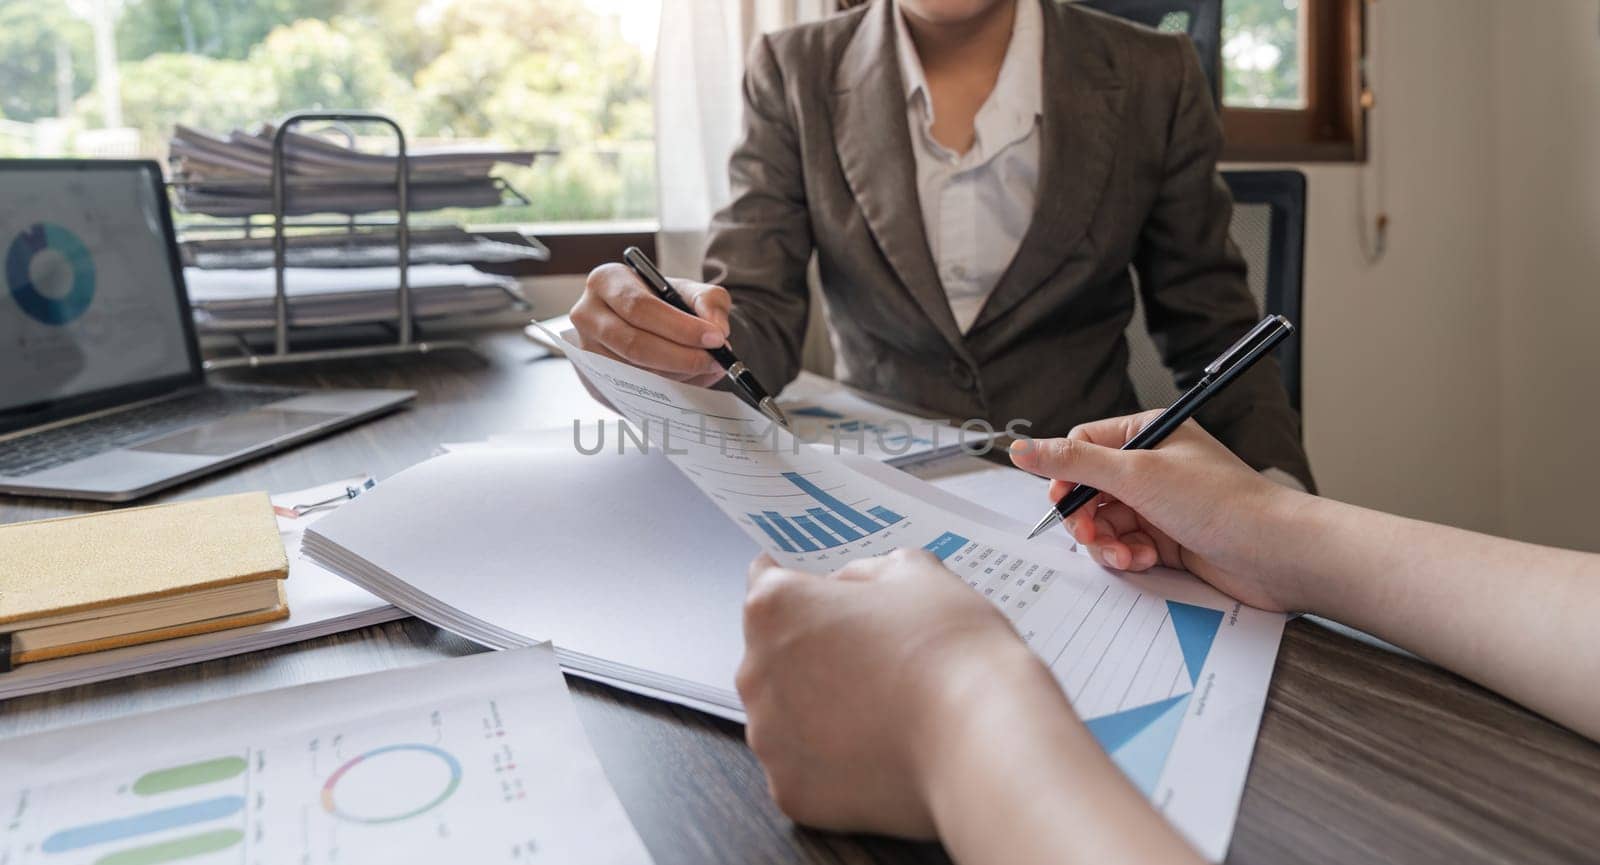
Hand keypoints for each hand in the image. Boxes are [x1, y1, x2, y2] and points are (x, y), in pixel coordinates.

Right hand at [570, 262, 732, 385]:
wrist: (647, 323)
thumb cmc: (664, 303)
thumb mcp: (689, 291)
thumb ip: (710, 301)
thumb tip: (717, 328)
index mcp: (606, 281)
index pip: (640, 308)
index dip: (680, 327)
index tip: (715, 338)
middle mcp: (587, 314)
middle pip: (633, 344)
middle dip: (680, 356)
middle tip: (714, 360)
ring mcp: (585, 350)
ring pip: (632, 372)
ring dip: (675, 376)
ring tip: (704, 369)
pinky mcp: (592, 380)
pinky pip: (631, 392)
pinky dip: (665, 391)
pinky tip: (689, 381)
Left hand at [737, 549, 1052, 836]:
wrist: (981, 740)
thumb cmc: (950, 651)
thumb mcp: (916, 574)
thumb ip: (866, 572)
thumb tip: (848, 587)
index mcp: (776, 610)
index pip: (766, 583)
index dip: (801, 584)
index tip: (818, 591)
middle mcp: (756, 674)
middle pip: (775, 653)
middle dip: (813, 651)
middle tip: (874, 656)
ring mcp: (770, 740)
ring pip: (786, 714)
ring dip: (819, 708)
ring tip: (884, 708)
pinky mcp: (791, 793)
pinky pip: (806, 766)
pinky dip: (834, 760)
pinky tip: (880, 749)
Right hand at [1009, 413, 1311, 611]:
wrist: (1276, 554)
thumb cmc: (1221, 502)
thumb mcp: (1137, 474)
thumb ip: (1074, 462)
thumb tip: (1020, 446)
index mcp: (1147, 435)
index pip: (1083, 446)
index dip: (1067, 476)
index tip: (1063, 501)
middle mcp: (1152, 466)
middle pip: (1088, 489)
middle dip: (1086, 518)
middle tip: (1092, 536)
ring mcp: (1159, 504)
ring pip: (1105, 523)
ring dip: (1109, 543)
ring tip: (1129, 555)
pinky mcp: (1168, 538)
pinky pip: (1127, 545)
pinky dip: (1130, 556)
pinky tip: (1148, 561)